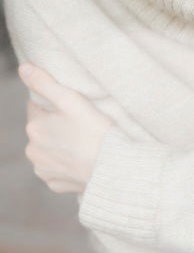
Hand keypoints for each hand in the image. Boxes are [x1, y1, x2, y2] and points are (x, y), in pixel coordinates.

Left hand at [19, 63, 115, 193]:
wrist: (112, 168)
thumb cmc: (94, 131)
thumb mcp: (71, 100)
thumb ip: (44, 83)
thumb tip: (23, 68)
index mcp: (34, 127)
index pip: (37, 106)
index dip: (54, 104)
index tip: (72, 107)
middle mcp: (32, 151)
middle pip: (42, 129)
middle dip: (55, 126)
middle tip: (80, 124)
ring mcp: (42, 170)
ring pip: (47, 149)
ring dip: (59, 145)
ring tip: (82, 142)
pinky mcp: (54, 184)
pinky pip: (56, 169)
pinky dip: (65, 163)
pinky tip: (81, 159)